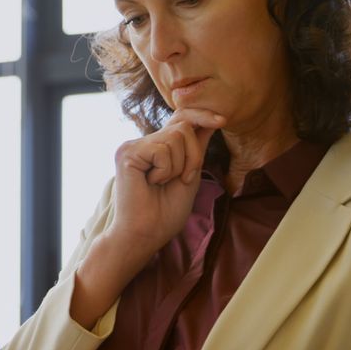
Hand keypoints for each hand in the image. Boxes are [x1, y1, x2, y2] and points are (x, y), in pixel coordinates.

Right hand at [107, 106, 223, 253]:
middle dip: (193, 155)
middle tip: (184, 179)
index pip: (179, 119)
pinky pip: (162, 150)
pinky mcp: (127, 153)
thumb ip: (196, 149)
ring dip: (179, 165)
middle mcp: (142, 143)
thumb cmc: (165, 213)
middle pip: (183, 126)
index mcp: (155, 148)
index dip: (201, 115)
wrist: (146, 234)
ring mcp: (133, 146)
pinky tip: (151, 183)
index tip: (223, 121)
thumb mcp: (189, 174)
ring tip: (163, 183)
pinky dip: (165, 170)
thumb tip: (210, 122)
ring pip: (175, 136)